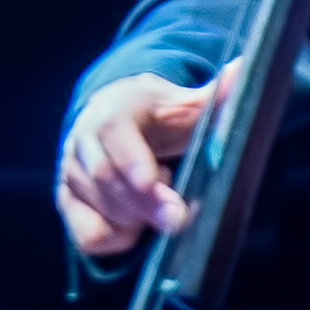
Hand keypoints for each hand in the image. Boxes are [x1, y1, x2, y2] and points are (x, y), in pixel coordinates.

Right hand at [57, 64, 233, 264]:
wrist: (116, 125)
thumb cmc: (159, 119)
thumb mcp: (187, 106)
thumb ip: (215, 97)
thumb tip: (242, 71)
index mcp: (113, 110)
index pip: (115, 133)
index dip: (133, 161)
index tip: (155, 181)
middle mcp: (84, 139)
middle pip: (107, 176)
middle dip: (145, 203)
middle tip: (179, 218)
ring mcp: (71, 172)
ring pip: (101, 207)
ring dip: (137, 217)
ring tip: (162, 205)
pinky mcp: (67, 202)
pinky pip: (88, 236)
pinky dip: (117, 238)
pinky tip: (137, 223)